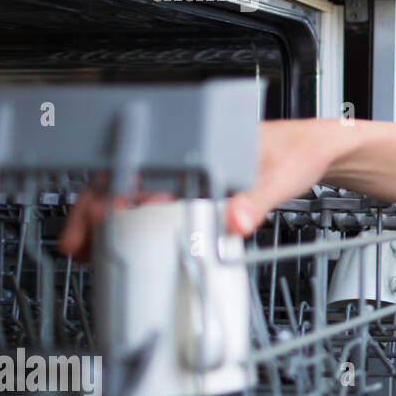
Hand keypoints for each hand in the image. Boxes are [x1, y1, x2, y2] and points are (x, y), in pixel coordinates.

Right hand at [56, 119, 342, 259]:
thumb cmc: (300, 150)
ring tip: (89, 251)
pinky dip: (132, 221)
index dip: (112, 192)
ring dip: (107, 219)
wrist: (318, 147)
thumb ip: (257, 200)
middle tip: (77, 246)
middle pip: (125, 178)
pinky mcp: (199, 185)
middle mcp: (190, 154)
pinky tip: (123, 241)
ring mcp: (192, 169)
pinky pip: (154, 201)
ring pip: (133, 191)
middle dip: (94, 211)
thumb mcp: (281, 177)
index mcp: (201, 144)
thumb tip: (236, 222)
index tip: (98, 219)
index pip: (142, 166)